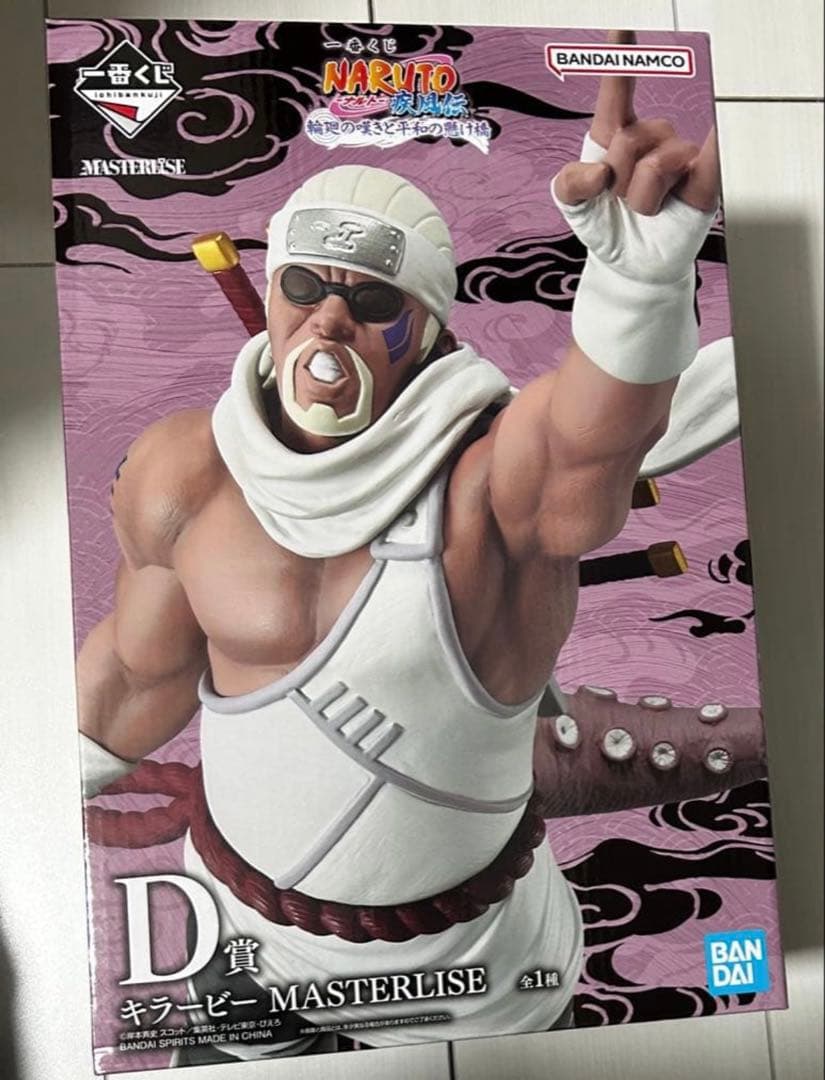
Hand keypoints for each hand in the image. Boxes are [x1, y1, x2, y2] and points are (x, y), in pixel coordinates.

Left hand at [555, 29, 719, 216]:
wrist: (629, 266)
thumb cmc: (605, 226)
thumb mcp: (573, 206)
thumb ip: (570, 183)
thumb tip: (600, 173)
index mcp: (616, 136)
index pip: (617, 93)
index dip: (619, 59)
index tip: (621, 28)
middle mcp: (651, 139)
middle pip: (629, 141)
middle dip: (617, 182)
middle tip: (622, 203)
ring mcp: (680, 159)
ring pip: (655, 166)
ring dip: (642, 200)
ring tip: (645, 211)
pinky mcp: (703, 183)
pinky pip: (711, 159)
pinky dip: (717, 145)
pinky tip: (722, 129)